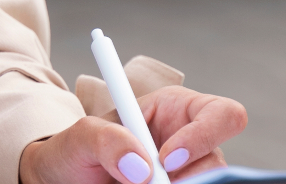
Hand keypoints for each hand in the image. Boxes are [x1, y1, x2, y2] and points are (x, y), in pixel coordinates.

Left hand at [19, 85, 247, 183]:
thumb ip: (107, 139)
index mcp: (176, 110)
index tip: (167, 159)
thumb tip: (141, 167)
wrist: (63, 183)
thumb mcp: (82, 136)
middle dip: (192, 178)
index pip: (222, 114)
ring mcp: (186, 177)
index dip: (203, 136)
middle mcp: (190, 145)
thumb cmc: (75, 151)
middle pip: (219, 164)